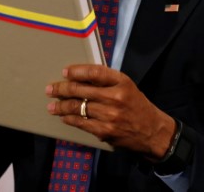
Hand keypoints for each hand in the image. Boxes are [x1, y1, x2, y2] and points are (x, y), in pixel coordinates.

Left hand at [45, 64, 174, 157]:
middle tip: (51, 89)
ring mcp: (110, 116)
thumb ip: (107, 81)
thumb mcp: (127, 87)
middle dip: (62, 89)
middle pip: (81, 90)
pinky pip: (82, 123)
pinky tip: (64, 117)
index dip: (77, 71)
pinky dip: (70, 119)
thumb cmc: (137, 106)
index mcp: (122, 82)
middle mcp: (115, 97)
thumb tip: (80, 78)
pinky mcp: (105, 131)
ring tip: (52, 105)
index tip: (65, 72)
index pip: (95, 72)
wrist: (152, 132)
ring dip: (61, 106)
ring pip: (78, 108)